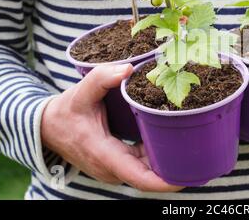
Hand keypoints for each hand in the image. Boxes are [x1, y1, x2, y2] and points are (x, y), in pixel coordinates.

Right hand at [41, 64, 181, 191]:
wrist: (47, 127)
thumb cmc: (64, 113)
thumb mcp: (79, 93)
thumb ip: (100, 79)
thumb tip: (126, 68)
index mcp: (105, 155)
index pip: (140, 178)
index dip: (165, 181)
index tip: (187, 176)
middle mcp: (112, 168)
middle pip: (149, 176)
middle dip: (175, 169)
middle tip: (201, 155)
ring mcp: (114, 168)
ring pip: (146, 171)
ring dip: (167, 162)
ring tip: (193, 148)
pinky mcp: (116, 163)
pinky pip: (140, 164)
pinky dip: (156, 157)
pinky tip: (172, 142)